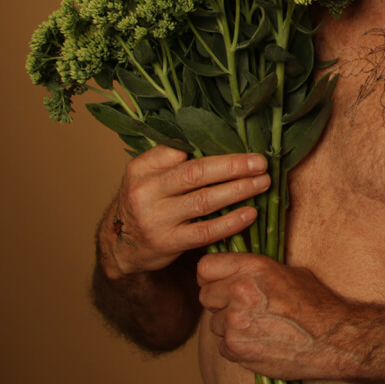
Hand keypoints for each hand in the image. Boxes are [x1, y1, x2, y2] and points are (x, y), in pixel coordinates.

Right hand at [100, 146, 270, 278]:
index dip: (212, 146)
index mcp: (141, 168)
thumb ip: (171, 157)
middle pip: (196, 173)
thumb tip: (215, 138)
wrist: (121, 245)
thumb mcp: (146, 175)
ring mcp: (157, 219)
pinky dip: (231, 222)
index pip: (179, 150)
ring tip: (262, 183)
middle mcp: (146, 192)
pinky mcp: (169, 243)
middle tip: (260, 163)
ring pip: (204, 201)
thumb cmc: (145, 201)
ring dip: (238, 190)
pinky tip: (250, 213)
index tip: (241, 142)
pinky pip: (205, 231)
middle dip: (232, 166)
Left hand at [198, 253, 354, 380]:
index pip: (205, 267)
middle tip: (241, 309)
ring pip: (214, 324)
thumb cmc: (316, 304)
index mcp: (253, 267)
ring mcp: (235, 320)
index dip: (210, 276)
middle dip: (219, 303)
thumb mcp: (288, 272)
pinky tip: (260, 343)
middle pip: (205, 296)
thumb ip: (256, 271)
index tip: (218, 283)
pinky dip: (237, 347)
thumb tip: (236, 270)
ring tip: (257, 327)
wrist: (331, 338)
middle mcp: (239, 290)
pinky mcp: (236, 347)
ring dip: (229, 327)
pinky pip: (223, 346)